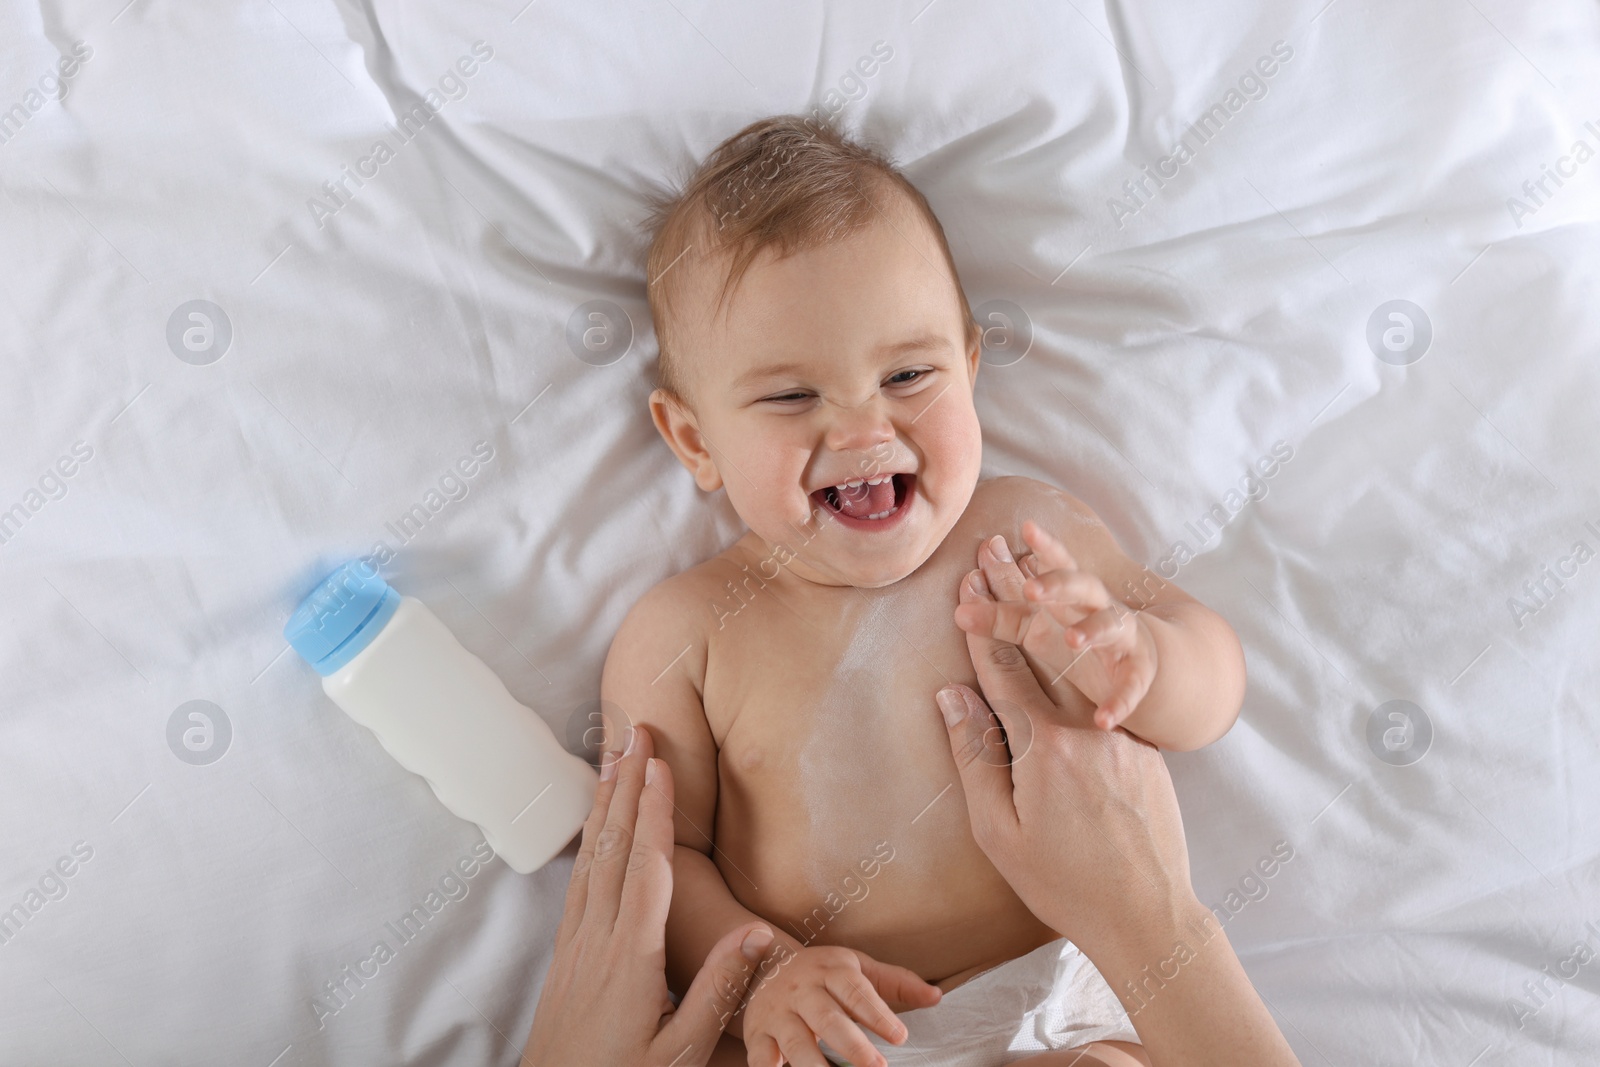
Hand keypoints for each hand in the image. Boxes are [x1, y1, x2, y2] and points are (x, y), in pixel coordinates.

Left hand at [523, 724, 774, 1066]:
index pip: (647, 868)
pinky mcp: (566, 955)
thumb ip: (719, 990)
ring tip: (614, 758)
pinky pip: (579, 882)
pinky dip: (589, 842)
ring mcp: (576, 945)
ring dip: (605, 804)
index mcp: (632, 958)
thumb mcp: (682, 1052)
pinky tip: (595, 827)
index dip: (656, 812)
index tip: (660, 764)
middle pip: (614, 847)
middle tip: (637, 733)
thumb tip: (756, 933)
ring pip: (592, 858)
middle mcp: (598, 939)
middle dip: (628, 786)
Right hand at [740, 944, 940, 1066]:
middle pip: (828, 1018)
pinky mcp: (756, 1033)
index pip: (857, 992)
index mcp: (831, 970)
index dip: (878, 1015)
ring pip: (796, 1041)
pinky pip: (761, 1056)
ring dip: (815, 1065)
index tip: (900, 1038)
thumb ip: (896, 983)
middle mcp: (802, 989)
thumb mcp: (858, 969)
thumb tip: (936, 997)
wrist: (765, 964)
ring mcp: (777, 1012)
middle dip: (852, 1045)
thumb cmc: (823, 974)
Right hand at [939, 543, 1191, 954]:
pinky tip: (1074, 648)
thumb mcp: (998, 830)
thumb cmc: (1063, 883)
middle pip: (1041, 648)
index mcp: (1042, 746)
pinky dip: (1087, 664)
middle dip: (1012, 594)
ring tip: (1032, 580)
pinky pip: (1106, 698)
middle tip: (991, 550)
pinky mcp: (1147, 750)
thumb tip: (951, 697)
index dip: (979, 626)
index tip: (963, 585)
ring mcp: (1121, 734)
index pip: (1001, 671)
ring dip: (1051, 618)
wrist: (1148, 915)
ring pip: (1078, 666)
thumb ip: (975, 757)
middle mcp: (1084, 727)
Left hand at [954, 521, 1157, 730]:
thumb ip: (1004, 618)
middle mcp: (1098, 611)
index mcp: (1070, 599)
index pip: (1053, 570)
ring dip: (1093, 629)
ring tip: (1073, 638)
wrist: (1145, 665)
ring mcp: (1122, 640)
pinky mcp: (1139, 673)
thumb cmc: (1080, 641)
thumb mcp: (1042, 629)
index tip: (1016, 536)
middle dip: (1059, 583)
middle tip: (1030, 587)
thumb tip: (959, 612)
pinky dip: (1121, 700)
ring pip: (1113, 626)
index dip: (1034, 555)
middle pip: (1083, 588)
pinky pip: (1133, 685)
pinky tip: (1103, 717)